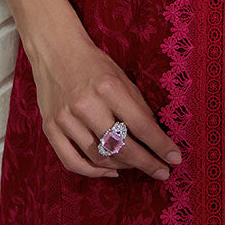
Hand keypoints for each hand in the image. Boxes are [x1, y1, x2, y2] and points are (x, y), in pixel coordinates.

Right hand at [28, 28, 182, 181]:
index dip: (160, 145)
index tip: (174, 159)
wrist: (55, 51)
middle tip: (162, 173)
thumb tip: (154, 136)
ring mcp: (65, 119)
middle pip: (121, 146)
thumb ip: (137, 106)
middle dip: (146, 163)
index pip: (141, 125)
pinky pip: (72, 162)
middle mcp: (86, 105)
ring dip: (123, 167)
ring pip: (99, 157)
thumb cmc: (93, 63)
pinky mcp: (50, 128)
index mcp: (108, 87)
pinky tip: (110, 171)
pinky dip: (93, 172)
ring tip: (136, 165)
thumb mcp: (122, 76)